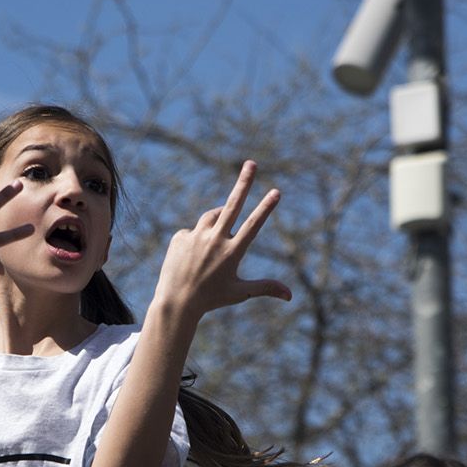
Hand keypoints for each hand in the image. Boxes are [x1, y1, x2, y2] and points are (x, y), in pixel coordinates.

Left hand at [154, 160, 288, 319]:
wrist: (176, 303)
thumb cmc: (212, 299)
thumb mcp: (240, 293)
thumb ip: (266, 287)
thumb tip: (290, 295)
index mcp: (232, 253)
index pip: (253, 225)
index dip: (266, 208)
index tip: (276, 191)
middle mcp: (215, 241)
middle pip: (232, 205)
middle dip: (244, 183)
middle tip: (251, 164)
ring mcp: (196, 237)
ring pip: (212, 217)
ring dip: (219, 220)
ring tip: (218, 240)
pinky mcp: (180, 237)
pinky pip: (193, 232)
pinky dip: (197, 240)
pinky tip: (193, 257)